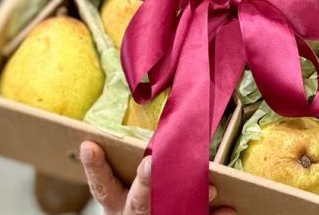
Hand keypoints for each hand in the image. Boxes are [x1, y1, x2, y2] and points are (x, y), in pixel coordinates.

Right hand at [80, 141, 235, 214]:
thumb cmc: (143, 198)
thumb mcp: (127, 185)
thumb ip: (134, 159)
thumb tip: (140, 114)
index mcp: (116, 202)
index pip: (101, 185)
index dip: (94, 166)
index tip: (89, 144)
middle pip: (137, 202)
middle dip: (146, 183)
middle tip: (151, 163)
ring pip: (169, 214)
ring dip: (190, 201)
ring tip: (212, 189)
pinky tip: (229, 209)